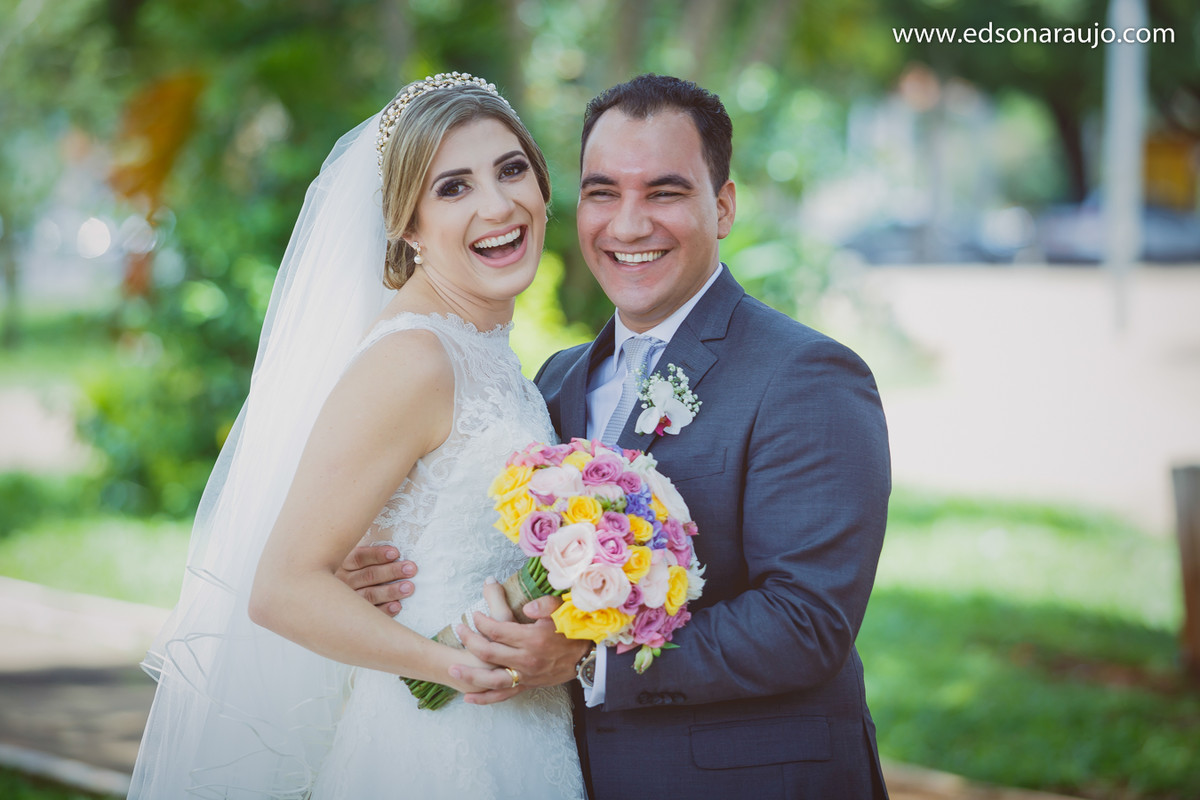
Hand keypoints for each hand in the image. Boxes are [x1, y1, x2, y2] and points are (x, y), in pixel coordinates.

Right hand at [335, 545, 416, 615]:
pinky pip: (370, 612)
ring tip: (408, 588)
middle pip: (368, 575)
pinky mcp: (354, 616)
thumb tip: (396, 552)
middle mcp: (343, 582)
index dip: (377, 555)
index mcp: (343, 564)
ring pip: (370, 594)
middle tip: (410, 569)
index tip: (395, 553)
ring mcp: (347, 600)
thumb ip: (371, 556)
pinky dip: (384, 609)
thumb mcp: (357, 563)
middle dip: (391, 571)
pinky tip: (397, 606)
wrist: (338, 604)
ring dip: (391, 591)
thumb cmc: (357, 574)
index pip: (359, 557)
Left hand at [453, 587, 589, 705]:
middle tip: (458, 629)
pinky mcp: (527, 685)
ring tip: (452, 670)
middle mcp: (526, 659)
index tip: (474, 615)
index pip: (497, 630)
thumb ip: (544, 605)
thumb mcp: (562, 611)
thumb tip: (525, 607)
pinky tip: (469, 698)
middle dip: (470, 640)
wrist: (587, 657)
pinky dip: (485, 698)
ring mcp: (526, 675)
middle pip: (489, 652)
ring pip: (491, 678)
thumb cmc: (573, 630)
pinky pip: (503, 695)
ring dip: (470, 674)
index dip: (482, 621)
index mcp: (532, 638)